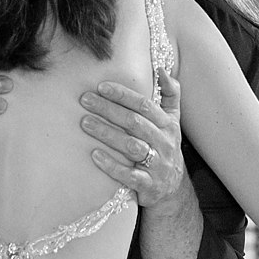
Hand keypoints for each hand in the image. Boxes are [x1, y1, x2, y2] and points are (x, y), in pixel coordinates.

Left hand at [81, 69, 184, 207]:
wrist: (172, 189)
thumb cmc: (165, 147)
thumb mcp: (173, 121)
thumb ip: (170, 94)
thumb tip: (162, 69)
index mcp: (168, 125)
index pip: (145, 105)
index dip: (124, 95)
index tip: (101, 86)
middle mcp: (164, 142)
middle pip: (135, 122)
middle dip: (109, 109)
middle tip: (85, 100)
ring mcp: (157, 164)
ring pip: (131, 146)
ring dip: (107, 133)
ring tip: (85, 123)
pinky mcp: (149, 185)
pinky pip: (129, 175)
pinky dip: (112, 165)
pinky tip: (94, 155)